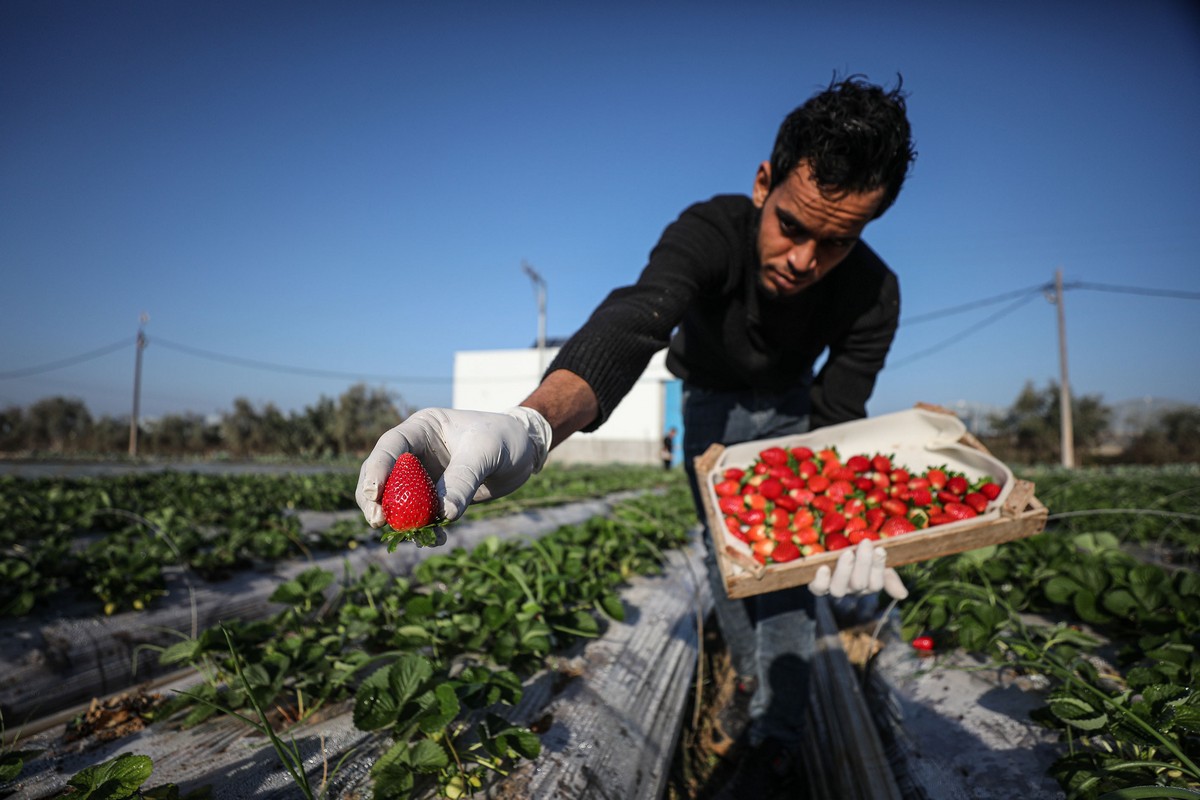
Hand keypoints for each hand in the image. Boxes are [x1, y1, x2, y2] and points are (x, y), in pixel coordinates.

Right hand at [356, 407, 552, 527]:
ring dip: (400, 521)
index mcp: (422, 428)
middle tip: (378, 522)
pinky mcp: (435, 498)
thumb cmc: (505, 438)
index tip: (373, 494)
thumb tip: (443, 514)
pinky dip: (424, 530)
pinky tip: (438, 539)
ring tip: (415, 536)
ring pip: (397, 501)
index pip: (390, 446)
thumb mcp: (486, 452)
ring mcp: (423, 476)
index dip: (377, 469)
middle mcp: (416, 451)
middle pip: (382, 476)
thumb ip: (463, 479)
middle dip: (375, 500)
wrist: (525, 451)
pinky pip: (421, 517)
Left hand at [810, 539, 907, 599]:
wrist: (832, 550)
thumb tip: (903, 595)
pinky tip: (823, 567)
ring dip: (844, 571)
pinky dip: (820, 580)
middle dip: (863, 563)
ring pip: (838, 589)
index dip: (878, 567)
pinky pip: (818, 589)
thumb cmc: (859, 555)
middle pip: (859, 584)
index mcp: (868, 585)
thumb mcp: (876, 562)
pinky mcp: (817, 586)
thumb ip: (889, 577)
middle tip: (865, 543)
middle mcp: (851, 589)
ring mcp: (834, 588)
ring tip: (848, 553)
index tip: (879, 548)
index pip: (876, 583)